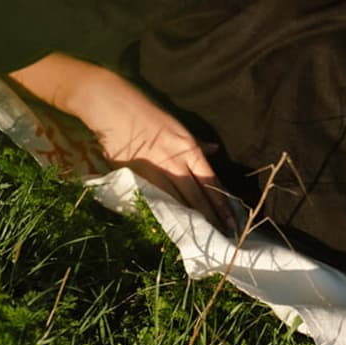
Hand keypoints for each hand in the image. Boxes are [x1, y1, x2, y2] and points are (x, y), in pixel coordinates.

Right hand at [84, 72, 237, 235]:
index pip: (210, 180)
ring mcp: (155, 171)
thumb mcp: (176, 124)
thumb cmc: (145, 111)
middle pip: (197, 196)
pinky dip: (166, 213)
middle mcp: (174, 162)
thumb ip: (195, 142)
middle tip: (225, 237)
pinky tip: (173, 227)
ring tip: (204, 238)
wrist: (113, 107)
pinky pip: (155, 199)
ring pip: (178, 202)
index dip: (222, 202)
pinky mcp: (136, 177)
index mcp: (187, 147)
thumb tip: (214, 150)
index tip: (232, 220)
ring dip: (192, 220)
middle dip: (212, 218)